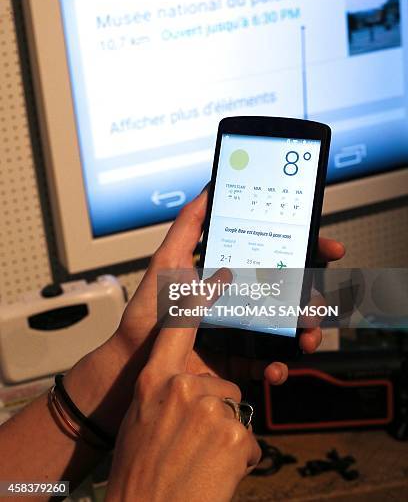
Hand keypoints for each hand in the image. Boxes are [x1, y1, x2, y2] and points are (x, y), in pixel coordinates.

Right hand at [105, 318, 260, 501]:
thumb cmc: (137, 471)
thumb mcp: (139, 419)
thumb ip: (162, 391)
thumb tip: (182, 383)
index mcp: (154, 380)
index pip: (179, 327)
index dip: (199, 301)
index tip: (219, 277)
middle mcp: (181, 388)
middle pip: (220, 383)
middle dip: (217, 411)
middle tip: (194, 443)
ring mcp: (210, 409)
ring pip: (234, 412)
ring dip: (226, 438)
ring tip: (201, 462)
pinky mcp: (234, 435)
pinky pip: (247, 440)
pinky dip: (237, 459)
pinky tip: (214, 474)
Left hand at [116, 190, 344, 380]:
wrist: (131, 366)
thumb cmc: (145, 314)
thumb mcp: (165, 263)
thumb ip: (187, 229)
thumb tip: (209, 190)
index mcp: (228, 274)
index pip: (274, 257)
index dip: (305, 251)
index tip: (329, 248)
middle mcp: (240, 301)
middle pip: (289, 293)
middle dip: (314, 295)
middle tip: (320, 300)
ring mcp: (241, 332)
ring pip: (286, 327)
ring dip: (305, 331)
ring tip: (306, 334)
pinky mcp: (237, 362)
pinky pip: (267, 363)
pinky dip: (279, 366)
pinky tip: (277, 367)